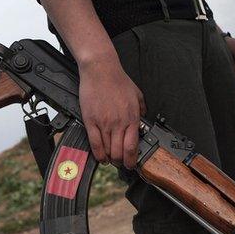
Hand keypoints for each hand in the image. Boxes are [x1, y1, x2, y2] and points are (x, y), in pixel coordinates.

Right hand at [78, 54, 145, 168]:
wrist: (101, 70)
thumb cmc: (117, 79)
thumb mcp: (137, 94)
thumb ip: (141, 108)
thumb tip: (143, 118)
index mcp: (132, 118)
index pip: (133, 147)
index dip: (132, 160)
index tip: (132, 164)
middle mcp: (119, 123)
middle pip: (120, 153)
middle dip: (120, 162)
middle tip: (120, 163)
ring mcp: (104, 123)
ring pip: (107, 150)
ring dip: (109, 159)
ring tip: (110, 160)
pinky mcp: (91, 121)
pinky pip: (94, 143)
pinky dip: (98, 154)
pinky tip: (100, 157)